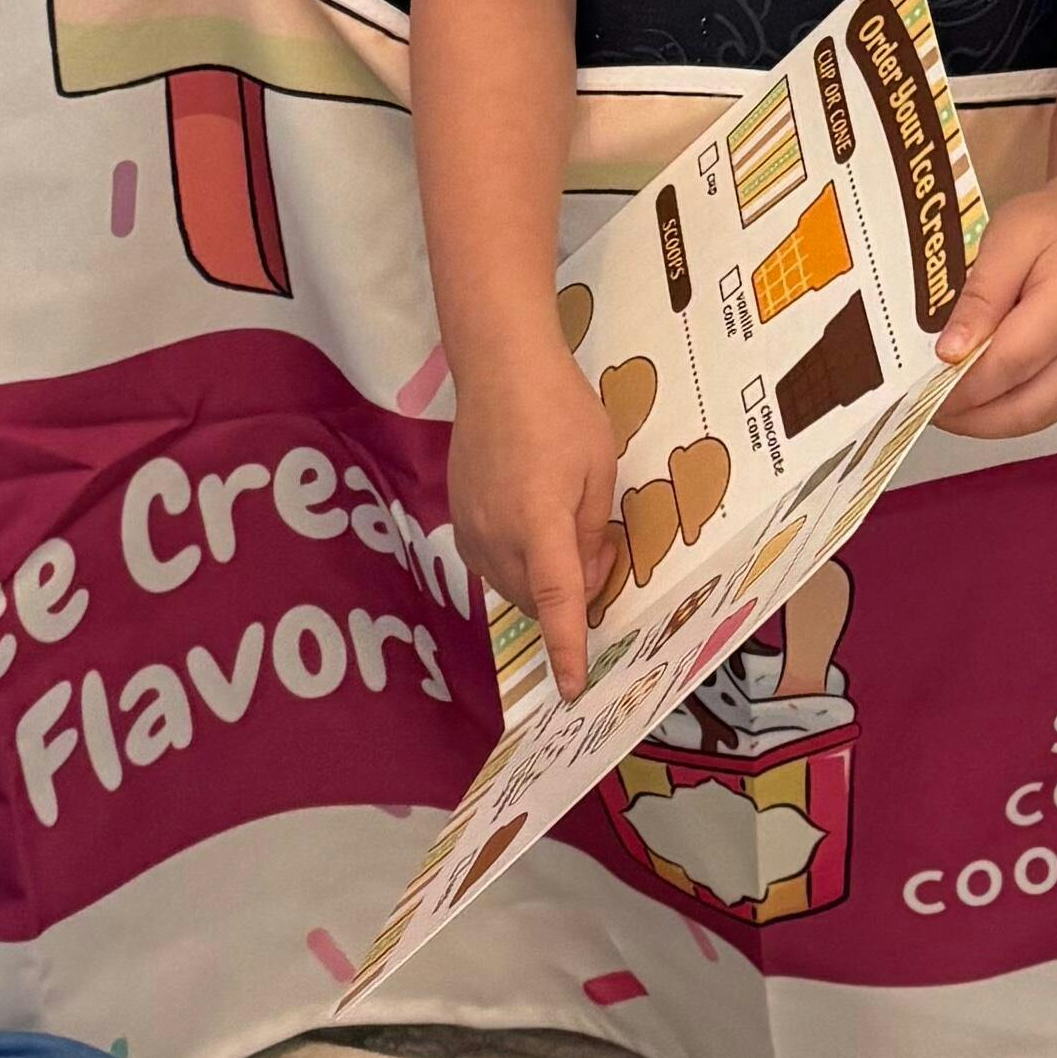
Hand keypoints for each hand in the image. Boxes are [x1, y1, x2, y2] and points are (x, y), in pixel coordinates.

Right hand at [447, 340, 624, 696]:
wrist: (499, 369)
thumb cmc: (562, 411)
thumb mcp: (599, 470)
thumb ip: (591, 532)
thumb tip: (584, 577)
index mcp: (539, 523)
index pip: (557, 604)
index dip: (566, 650)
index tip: (573, 689)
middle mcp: (498, 535)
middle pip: (536, 601)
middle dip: (569, 598)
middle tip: (598, 551)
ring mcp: (471, 528)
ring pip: (512, 586)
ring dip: (543, 582)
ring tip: (566, 531)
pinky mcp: (457, 518)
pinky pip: (491, 565)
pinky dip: (518, 564)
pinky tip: (532, 527)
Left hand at [933, 174, 1056, 438]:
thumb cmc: (1053, 225)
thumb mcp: (1007, 240)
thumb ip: (980, 297)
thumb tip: (950, 353)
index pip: (1010, 363)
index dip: (963, 386)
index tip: (920, 390)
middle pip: (1026, 406)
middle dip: (970, 418)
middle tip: (925, 408)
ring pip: (1036, 418)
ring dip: (986, 423)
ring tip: (946, 409)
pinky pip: (1047, 411)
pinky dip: (1008, 414)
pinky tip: (979, 400)